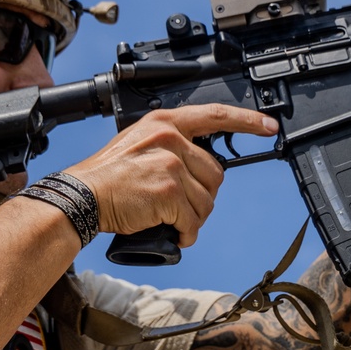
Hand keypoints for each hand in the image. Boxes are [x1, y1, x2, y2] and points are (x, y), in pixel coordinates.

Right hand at [68, 103, 276, 246]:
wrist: (81, 197)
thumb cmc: (107, 178)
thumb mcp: (139, 144)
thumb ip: (170, 146)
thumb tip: (200, 171)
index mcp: (165, 122)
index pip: (214, 115)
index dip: (247, 121)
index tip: (269, 126)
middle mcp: (170, 138)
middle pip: (215, 173)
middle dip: (203, 196)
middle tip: (181, 208)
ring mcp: (171, 164)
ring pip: (207, 200)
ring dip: (194, 218)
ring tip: (173, 221)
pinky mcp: (169, 192)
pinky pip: (193, 220)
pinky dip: (186, 233)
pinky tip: (174, 234)